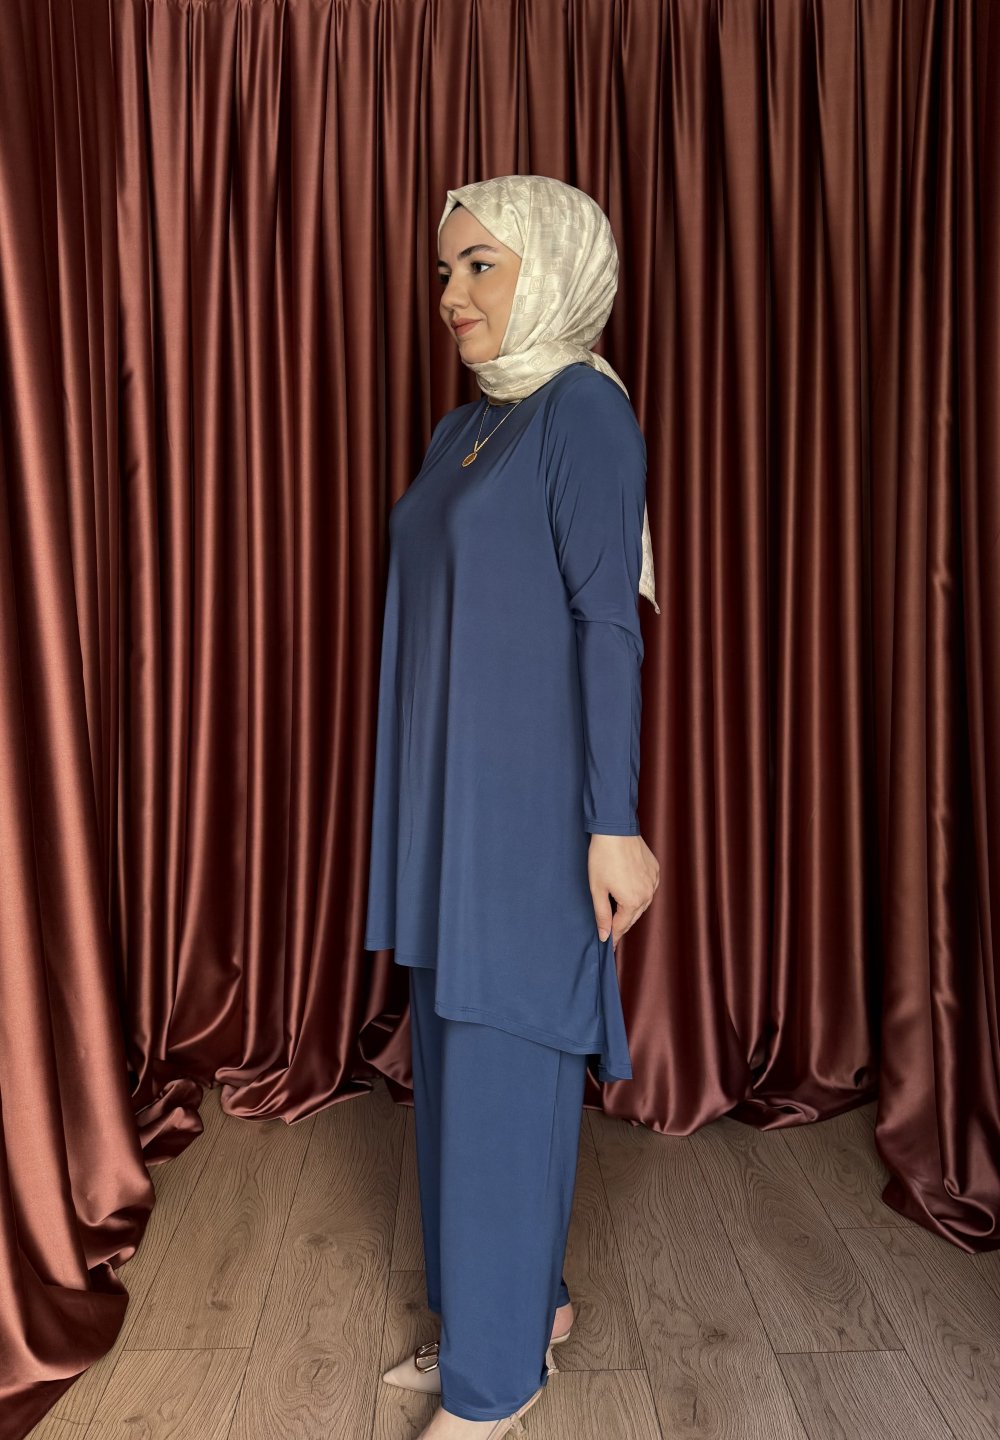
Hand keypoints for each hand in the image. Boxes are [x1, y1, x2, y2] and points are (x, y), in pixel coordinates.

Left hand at [588, 833, 658, 948]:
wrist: (615, 830)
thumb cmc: (603, 858)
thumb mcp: (597, 889)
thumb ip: (601, 915)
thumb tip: (605, 936)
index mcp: (632, 902)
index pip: (621, 927)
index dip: (613, 937)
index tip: (608, 945)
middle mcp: (647, 895)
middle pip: (632, 917)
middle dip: (621, 924)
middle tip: (610, 930)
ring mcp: (653, 882)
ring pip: (641, 904)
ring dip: (630, 908)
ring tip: (618, 911)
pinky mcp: (655, 871)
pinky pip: (647, 889)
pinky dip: (639, 893)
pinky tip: (629, 891)